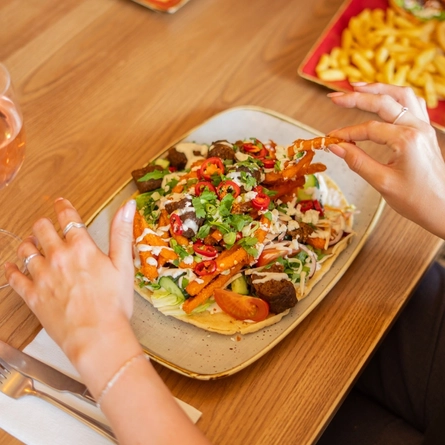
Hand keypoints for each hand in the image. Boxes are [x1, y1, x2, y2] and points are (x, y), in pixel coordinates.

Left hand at [5, 198, 138, 365]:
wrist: (96, 336)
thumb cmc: (113, 303)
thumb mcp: (124, 264)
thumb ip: (122, 232)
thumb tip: (128, 206)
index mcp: (81, 247)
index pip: (67, 218)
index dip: (63, 207)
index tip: (60, 203)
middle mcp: (58, 257)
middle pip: (42, 229)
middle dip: (43, 224)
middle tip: (45, 225)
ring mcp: (42, 276)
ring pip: (26, 250)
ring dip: (29, 243)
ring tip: (32, 243)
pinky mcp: (32, 295)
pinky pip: (14, 277)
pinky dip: (11, 269)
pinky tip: (12, 266)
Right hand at [327, 83, 444, 238]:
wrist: (443, 208)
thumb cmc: (416, 200)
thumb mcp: (382, 183)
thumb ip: (357, 162)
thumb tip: (336, 147)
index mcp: (406, 140)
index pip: (368, 129)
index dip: (346, 133)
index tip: (330, 138)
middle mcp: (417, 128)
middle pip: (384, 102)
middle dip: (357, 97)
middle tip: (334, 97)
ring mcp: (424, 127)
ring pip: (401, 95)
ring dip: (379, 89)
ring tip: (357, 87)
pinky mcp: (425, 131)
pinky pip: (413, 104)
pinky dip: (396, 96)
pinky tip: (384, 98)